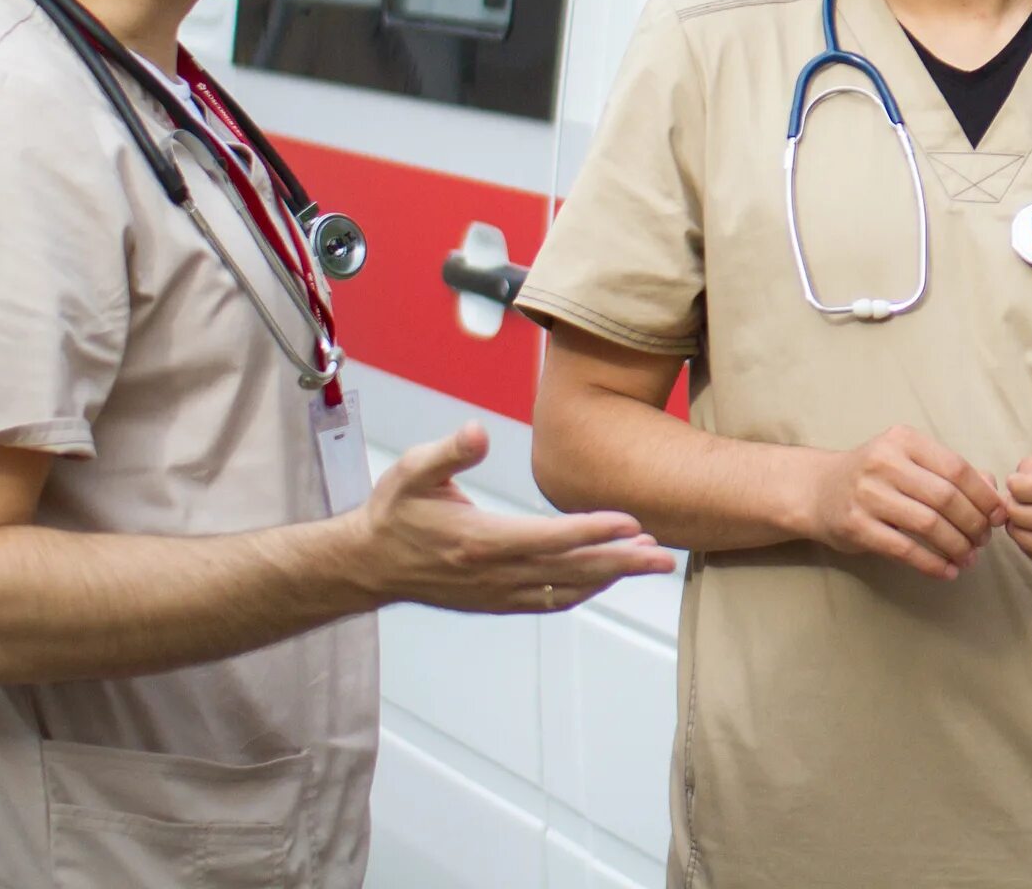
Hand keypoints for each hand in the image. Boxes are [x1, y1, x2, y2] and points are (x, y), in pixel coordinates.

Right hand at [351, 422, 673, 614]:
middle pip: (569, 570)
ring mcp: (496, 593)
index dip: (591, 530)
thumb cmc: (394, 513)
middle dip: (621, 562)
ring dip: (611, 578)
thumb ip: (449, 452)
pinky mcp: (497, 602)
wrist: (369, 564)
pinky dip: (585, 591)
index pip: (548, 538)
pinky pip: (550, 601)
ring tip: (649, 562)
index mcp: (479, 541)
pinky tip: (608, 578)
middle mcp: (493, 573)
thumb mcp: (412, 471)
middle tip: (662, 555)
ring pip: (567, 590)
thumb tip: (477, 431)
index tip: (631, 522)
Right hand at [801, 426, 1009, 580]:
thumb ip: (950, 472)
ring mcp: (867, 494)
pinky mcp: (856, 526)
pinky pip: (904, 549)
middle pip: (946, 497)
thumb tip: (993, 490)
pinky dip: (932, 564)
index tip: (999, 517)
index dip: (984, 496)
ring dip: (956, 546)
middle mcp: (884, 462)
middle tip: (983, 541)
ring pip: (928, 524)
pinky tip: (947, 571)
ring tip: (969, 558)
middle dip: (973, 524)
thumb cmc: (874, 477)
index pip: (956, 468)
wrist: (817, 491)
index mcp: (904, 440)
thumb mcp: (909, 461)